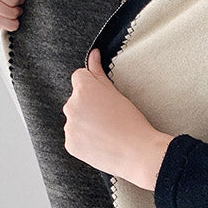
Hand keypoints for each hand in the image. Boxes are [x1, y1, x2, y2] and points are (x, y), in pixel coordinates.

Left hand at [63, 48, 174, 189]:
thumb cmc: (132, 123)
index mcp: (84, 89)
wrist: (138, 152)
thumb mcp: (117, 93)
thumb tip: (93, 55)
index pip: (79, 77)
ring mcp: (69, 126)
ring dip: (85, 123)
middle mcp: (71, 105)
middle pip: (76, 99)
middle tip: (109, 117)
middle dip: (88, 105)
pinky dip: (85, 140)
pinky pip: (75, 137)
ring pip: (75, 119)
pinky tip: (101, 142)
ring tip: (107, 132)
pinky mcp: (70, 144)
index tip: (103, 97)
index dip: (93, 85)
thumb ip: (99, 72)